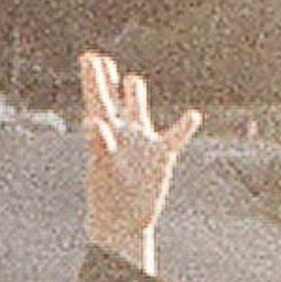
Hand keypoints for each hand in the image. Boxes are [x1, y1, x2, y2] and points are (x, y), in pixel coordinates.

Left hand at [78, 46, 199, 266]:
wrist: (125, 225)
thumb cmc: (108, 201)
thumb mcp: (104, 170)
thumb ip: (99, 144)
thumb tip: (91, 123)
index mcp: (105, 134)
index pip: (98, 99)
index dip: (92, 77)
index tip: (88, 56)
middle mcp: (122, 134)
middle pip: (114, 100)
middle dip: (107, 80)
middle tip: (100, 60)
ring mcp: (141, 145)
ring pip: (139, 112)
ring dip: (136, 96)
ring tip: (132, 79)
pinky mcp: (161, 157)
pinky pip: (174, 137)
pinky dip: (184, 127)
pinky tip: (193, 115)